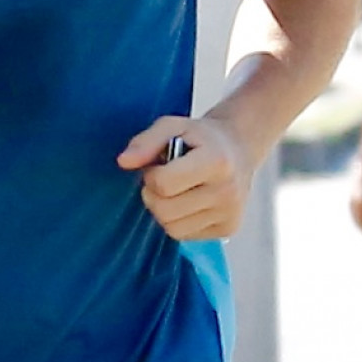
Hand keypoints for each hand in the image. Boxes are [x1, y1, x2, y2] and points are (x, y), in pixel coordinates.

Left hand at [117, 112, 249, 240]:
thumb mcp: (172, 126)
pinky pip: (184, 235)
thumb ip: (145, 142)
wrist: (238, 148)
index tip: (160, 165)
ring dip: (164, 210)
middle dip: (154, 195)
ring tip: (177, 190)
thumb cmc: (200, 138)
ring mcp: (230, 213)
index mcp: (217, 161)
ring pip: (172, 228)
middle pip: (165, 210)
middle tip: (164, 180)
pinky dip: (178, 221)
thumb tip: (123, 162)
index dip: (151, 175)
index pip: (163, 184)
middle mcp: (228, 191)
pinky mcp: (228, 228)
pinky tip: (189, 202)